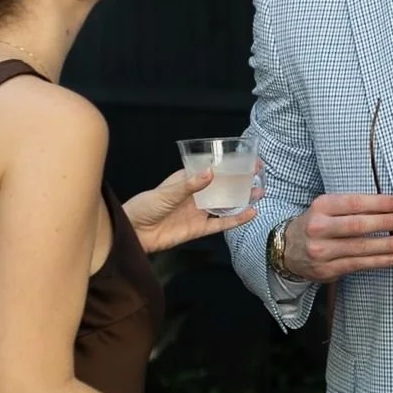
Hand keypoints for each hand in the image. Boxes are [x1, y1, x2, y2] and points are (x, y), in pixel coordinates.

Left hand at [124, 169, 257, 253]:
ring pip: (226, 204)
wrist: (133, 233)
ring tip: (259, 192)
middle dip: (240, 181)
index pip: (212, 169)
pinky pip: (221, 223)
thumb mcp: (167, 192)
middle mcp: (196, 195)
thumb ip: (190, 184)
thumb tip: (212, 172)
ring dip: (242, 199)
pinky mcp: (200, 229)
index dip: (229, 165)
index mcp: (187, 180)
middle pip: (223, 186)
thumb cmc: (145, 206)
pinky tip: (250, 213)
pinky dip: (236, 219)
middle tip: (259, 174)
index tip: (246, 160)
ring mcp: (199, 212)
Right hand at [285, 193, 392, 281]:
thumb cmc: (315, 225)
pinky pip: (358, 264)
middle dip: (384, 223)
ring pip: (361, 248)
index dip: (378, 203)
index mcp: (321, 207)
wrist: (288, 250)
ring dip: (388, 245)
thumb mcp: (326, 208)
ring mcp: (322, 251)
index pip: (354, 203)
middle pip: (358, 226)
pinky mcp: (328, 269)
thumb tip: (388, 208)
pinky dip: (379, 261)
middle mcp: (319, 228)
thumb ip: (351, 207)